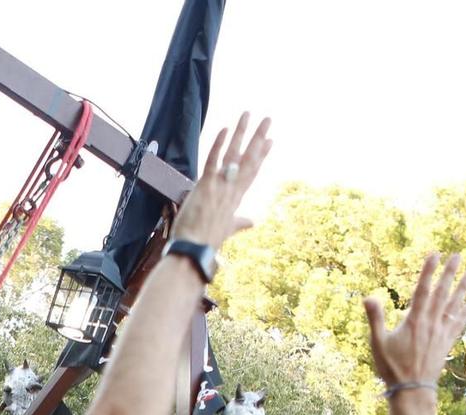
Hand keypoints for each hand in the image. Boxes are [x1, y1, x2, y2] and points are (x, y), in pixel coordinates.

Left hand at [171, 113, 272, 249]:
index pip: (252, 172)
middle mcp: (232, 190)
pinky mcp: (206, 185)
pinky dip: (219, 144)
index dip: (261, 155)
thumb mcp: (227, 230)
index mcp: (237, 198)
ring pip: (233, 155)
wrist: (194, 250)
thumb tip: (253, 222)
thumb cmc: (207, 241)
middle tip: (268, 119)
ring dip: (241, 133)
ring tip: (248, 114)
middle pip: (249, 159)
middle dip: (258, 138)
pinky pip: (213, 161)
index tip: (271, 140)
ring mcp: (220, 186)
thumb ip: (240, 222)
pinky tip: (225, 129)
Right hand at [363, 253, 465, 390]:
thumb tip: (368, 297)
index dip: (429, 271)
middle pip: (442, 293)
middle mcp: (430, 323)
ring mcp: (440, 333)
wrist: (412, 390)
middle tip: (458, 256)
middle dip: (449, 274)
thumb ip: (375, 319)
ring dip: (463, 288)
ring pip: (454, 306)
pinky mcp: (446, 343)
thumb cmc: (392, 368)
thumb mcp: (378, 343)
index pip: (422, 290)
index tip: (435, 254)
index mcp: (413, 321)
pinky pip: (458, 324)